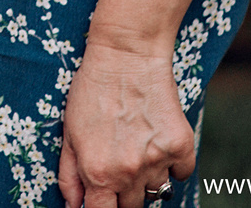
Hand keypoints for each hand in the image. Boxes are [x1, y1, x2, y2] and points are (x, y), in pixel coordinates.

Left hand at [57, 36, 196, 207]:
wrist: (126, 57)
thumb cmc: (91, 92)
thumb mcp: (68, 133)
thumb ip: (69, 176)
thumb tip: (73, 206)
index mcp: (98, 173)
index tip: (105, 200)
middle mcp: (129, 173)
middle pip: (132, 207)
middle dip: (124, 193)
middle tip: (119, 164)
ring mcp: (158, 161)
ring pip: (158, 192)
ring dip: (148, 177)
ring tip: (136, 145)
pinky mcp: (181, 147)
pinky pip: (182, 174)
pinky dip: (173, 165)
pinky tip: (157, 141)